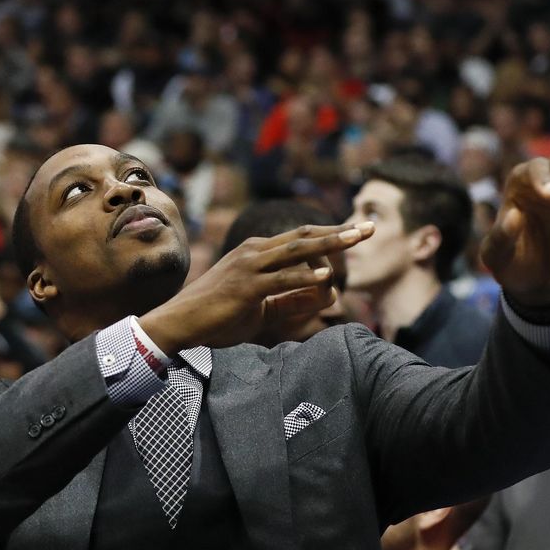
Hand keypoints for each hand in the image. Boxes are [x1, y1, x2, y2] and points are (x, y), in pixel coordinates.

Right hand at [139, 222, 374, 354]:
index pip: (301, 238)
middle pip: (305, 235)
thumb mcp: (262, 308)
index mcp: (258, 252)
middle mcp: (255, 251)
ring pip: (298, 250)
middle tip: (369, 227)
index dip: (331, 235)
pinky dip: (306, 277)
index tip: (357, 233)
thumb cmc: (218, 316)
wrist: (181, 322)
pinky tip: (326, 278)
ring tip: (357, 238)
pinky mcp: (246, 286)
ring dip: (331, 244)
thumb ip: (292, 300)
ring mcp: (250, 266)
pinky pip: (282, 279)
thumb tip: (328, 295)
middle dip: (339, 232)